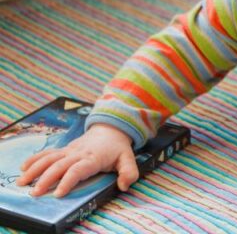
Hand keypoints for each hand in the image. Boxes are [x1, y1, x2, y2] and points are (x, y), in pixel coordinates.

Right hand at [17, 123, 137, 197]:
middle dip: (46, 179)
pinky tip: (23, 168)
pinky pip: (47, 153)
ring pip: (49, 158)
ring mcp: (69, 151)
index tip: (59, 193)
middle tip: (35, 193)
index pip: (78, 170)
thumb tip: (124, 186)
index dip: (68, 181)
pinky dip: (34, 159)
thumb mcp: (128, 158)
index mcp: (93, 158)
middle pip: (59, 165)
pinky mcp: (63, 149)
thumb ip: (129, 172)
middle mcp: (78, 154)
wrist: (111, 128)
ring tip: (23, 182)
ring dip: (35, 169)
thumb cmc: (118, 147)